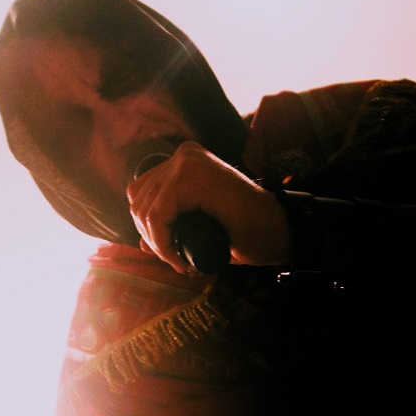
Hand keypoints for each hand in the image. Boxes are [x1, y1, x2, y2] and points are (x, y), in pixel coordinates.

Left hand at [125, 142, 291, 273]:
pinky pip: (157, 214)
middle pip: (138, 199)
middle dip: (151, 235)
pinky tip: (179, 257)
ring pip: (144, 208)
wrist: (278, 231)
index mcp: (185, 161)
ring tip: (179, 259)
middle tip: (174, 258)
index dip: (148, 226)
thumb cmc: (246, 231)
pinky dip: (162, 242)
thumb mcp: (201, 229)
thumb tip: (140, 244)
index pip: (142, 191)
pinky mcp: (190, 177)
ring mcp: (186, 162)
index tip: (170, 251)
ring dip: (157, 242)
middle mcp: (184, 155)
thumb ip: (172, 230)